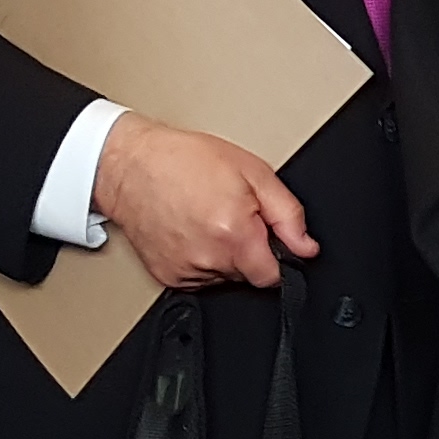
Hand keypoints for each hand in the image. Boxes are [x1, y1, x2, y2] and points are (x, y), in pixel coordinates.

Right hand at [92, 113, 316, 288]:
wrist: (131, 166)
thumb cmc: (185, 161)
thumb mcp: (252, 172)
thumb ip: (287, 214)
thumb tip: (307, 247)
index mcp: (235, 234)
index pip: (274, 276)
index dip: (277, 256)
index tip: (268, 239)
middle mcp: (210, 258)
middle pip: (248, 274)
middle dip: (248, 249)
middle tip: (231, 215)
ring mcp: (186, 271)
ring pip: (223, 276)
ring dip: (223, 255)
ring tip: (206, 218)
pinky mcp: (167, 276)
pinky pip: (198, 277)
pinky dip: (199, 258)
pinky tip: (190, 230)